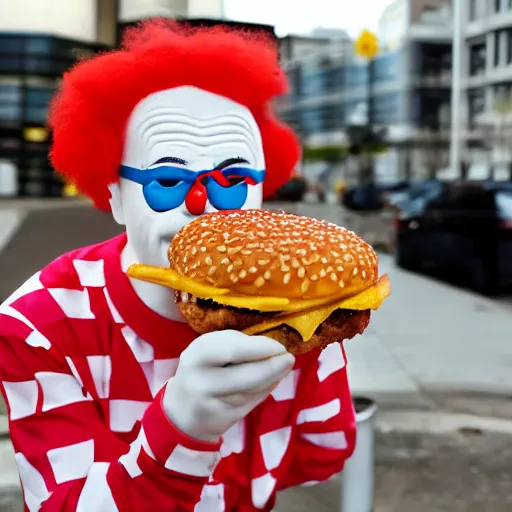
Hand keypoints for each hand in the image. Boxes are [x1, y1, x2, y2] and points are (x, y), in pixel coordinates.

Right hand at [163, 330, 294, 442]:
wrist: (181, 412)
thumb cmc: (202, 371)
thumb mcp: (209, 351)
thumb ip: (236, 346)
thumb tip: (272, 348)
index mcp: (197, 354)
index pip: (232, 349)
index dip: (260, 347)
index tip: (279, 345)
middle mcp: (201, 380)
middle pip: (247, 375)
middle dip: (273, 366)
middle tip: (290, 358)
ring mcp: (211, 403)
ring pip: (252, 390)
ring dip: (273, 378)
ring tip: (283, 367)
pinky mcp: (222, 420)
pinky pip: (251, 402)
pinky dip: (265, 390)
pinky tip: (272, 381)